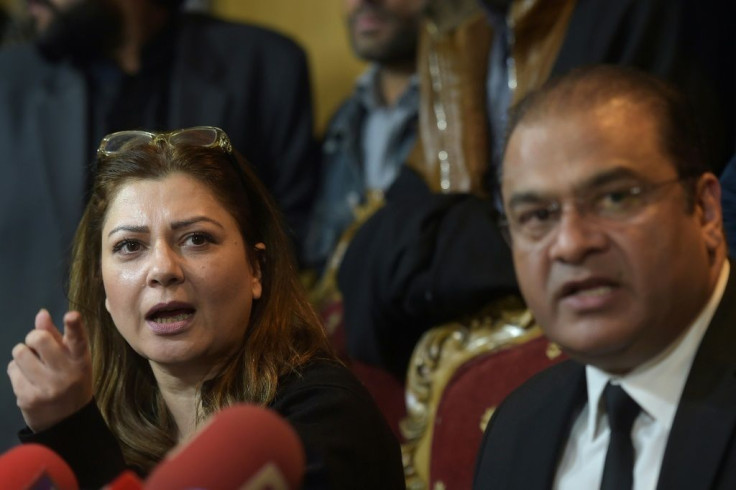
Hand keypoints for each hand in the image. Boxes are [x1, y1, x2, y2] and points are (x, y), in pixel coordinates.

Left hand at [7, 309, 92, 431]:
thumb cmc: (71, 381)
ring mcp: (46, 387)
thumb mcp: (72, 359)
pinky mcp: (27, 398)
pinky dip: (17, 371)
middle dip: (33, 337)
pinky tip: (28, 380)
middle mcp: (66, 373)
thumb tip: (41, 314)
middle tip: (37, 345)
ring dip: (23, 355)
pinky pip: (12, 370)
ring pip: (20, 352)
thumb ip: (57, 335)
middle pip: (39, 339)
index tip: (71, 316)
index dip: (74, 326)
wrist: (67, 422)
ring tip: (33, 365)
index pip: (78, 340)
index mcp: (80, 360)